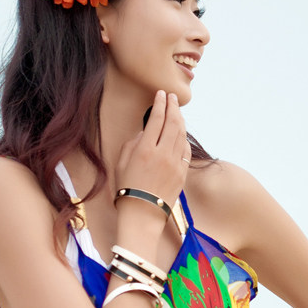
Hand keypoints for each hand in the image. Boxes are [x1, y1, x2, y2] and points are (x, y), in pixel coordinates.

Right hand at [116, 90, 190, 209]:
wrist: (142, 213)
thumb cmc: (127, 187)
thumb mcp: (122, 162)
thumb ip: (133, 142)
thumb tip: (146, 131)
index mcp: (145, 149)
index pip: (156, 119)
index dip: (160, 103)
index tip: (161, 94)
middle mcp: (162, 154)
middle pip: (173, 123)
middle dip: (173, 106)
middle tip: (172, 97)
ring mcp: (175, 163)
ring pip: (181, 134)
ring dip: (180, 120)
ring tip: (177, 111)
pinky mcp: (182, 173)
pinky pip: (185, 150)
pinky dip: (184, 138)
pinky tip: (181, 133)